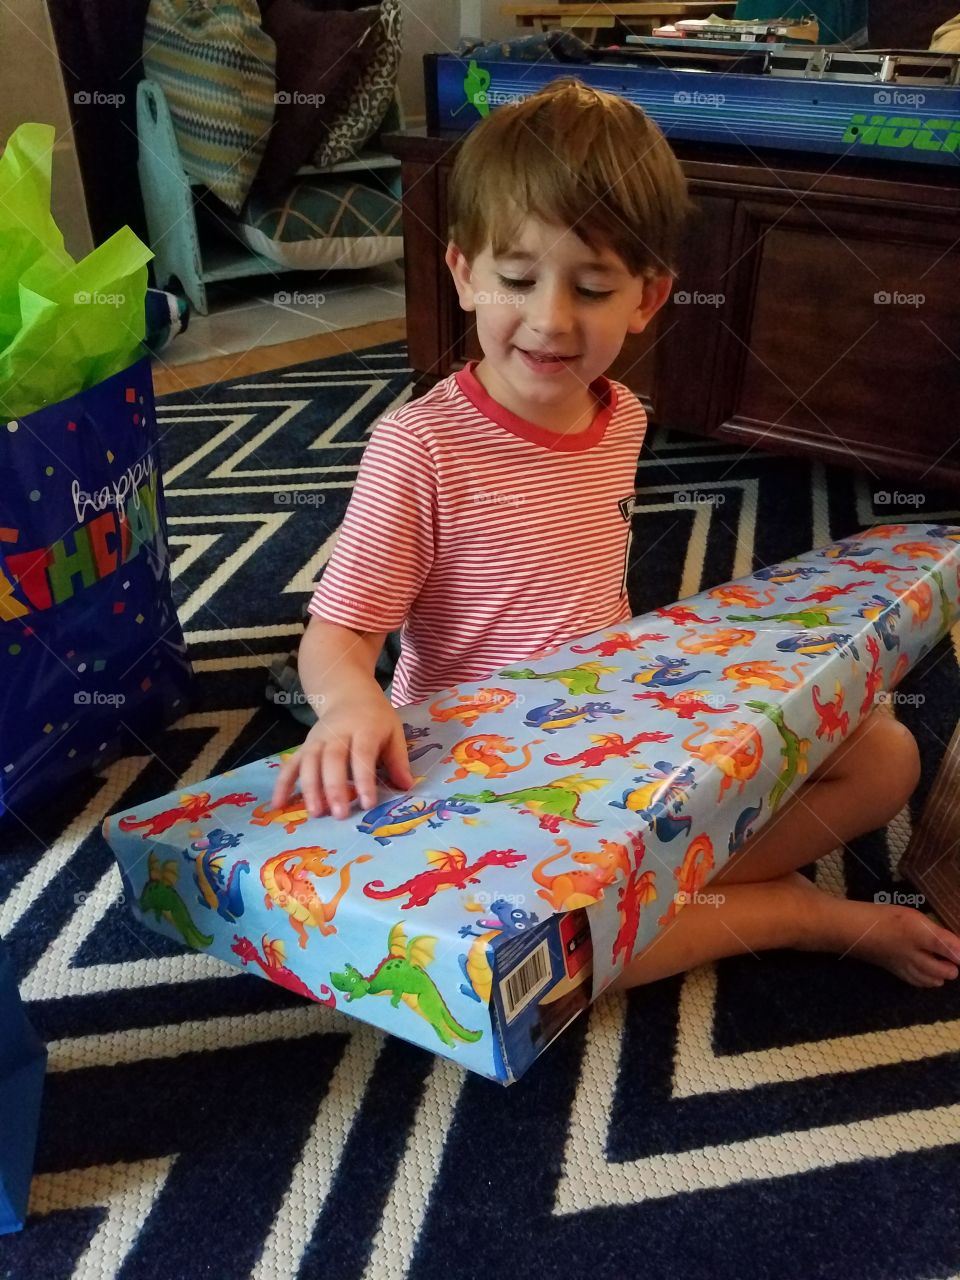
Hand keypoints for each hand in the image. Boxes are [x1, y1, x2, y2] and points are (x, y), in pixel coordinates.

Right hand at [270, 685, 413, 818]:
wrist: (348, 693)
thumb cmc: (375, 718)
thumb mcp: (394, 731)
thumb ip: (398, 759)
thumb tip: (406, 786)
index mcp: (364, 728)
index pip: (362, 754)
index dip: (364, 779)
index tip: (367, 803)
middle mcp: (337, 733)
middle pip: (332, 759)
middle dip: (334, 787)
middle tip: (339, 814)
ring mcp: (318, 739)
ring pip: (310, 762)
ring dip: (310, 788)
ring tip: (315, 813)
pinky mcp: (305, 746)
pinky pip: (291, 764)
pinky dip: (282, 784)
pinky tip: (278, 805)